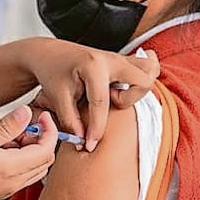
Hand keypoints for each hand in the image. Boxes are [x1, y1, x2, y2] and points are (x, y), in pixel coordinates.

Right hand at [0, 106, 56, 199]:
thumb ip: (5, 127)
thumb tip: (26, 113)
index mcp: (12, 168)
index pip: (47, 149)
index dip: (49, 130)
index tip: (40, 115)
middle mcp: (15, 182)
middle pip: (45, 159)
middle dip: (40, 138)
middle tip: (19, 124)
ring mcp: (8, 188)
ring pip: (35, 167)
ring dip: (30, 149)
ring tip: (7, 136)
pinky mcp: (0, 191)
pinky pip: (22, 174)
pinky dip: (21, 159)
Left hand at [23, 39, 158, 150]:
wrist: (49, 54)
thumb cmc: (53, 72)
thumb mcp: (57, 97)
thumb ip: (70, 120)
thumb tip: (83, 141)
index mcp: (92, 65)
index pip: (102, 102)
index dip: (97, 129)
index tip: (90, 145)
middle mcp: (110, 59)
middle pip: (143, 82)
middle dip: (129, 99)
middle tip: (110, 101)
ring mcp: (119, 58)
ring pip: (150, 70)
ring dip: (139, 88)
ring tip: (117, 93)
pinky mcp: (122, 61)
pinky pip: (146, 67)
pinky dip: (142, 79)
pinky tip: (126, 87)